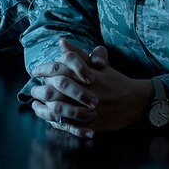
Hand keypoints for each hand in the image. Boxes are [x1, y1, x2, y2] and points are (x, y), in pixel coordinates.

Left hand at [28, 39, 151, 137]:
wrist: (135, 101)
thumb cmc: (115, 81)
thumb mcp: (99, 65)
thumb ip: (78, 54)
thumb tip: (61, 42)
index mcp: (87, 75)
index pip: (58, 69)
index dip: (43, 70)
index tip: (35, 71)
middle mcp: (86, 92)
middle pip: (53, 90)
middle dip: (39, 90)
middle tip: (33, 89)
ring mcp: (88, 110)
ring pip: (57, 110)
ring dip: (43, 108)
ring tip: (36, 105)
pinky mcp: (91, 125)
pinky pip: (67, 125)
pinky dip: (55, 122)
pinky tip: (48, 118)